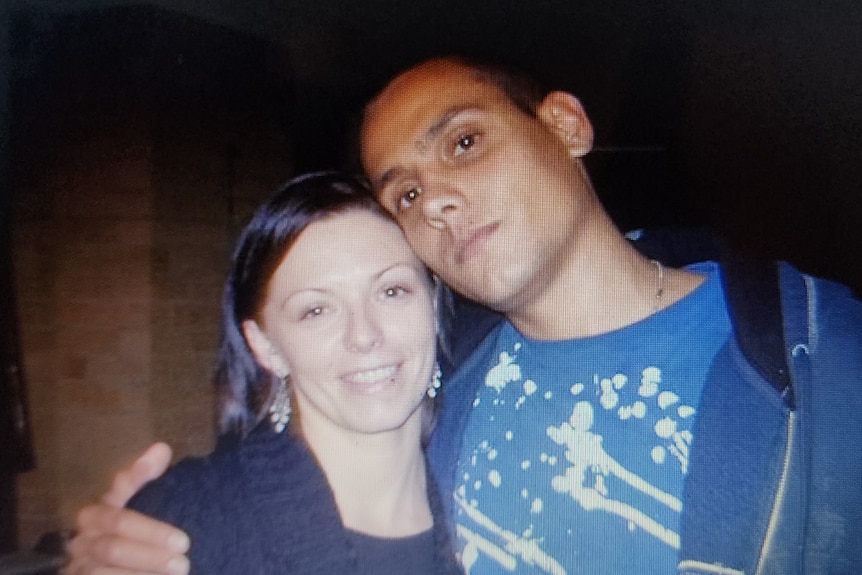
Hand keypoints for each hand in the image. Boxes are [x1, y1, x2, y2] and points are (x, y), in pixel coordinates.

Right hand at [64, 443, 190, 574]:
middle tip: (183, 563)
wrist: (112, 555)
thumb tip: (160, 449)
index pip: (120, 519)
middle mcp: (81, 540)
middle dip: (149, 556)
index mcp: (94, 513)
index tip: (183, 541)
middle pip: (112, 548)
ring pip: (103, 573)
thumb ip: (144, 475)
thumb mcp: (135, 496)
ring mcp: (78, 566)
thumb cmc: (128, 521)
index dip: (151, 531)